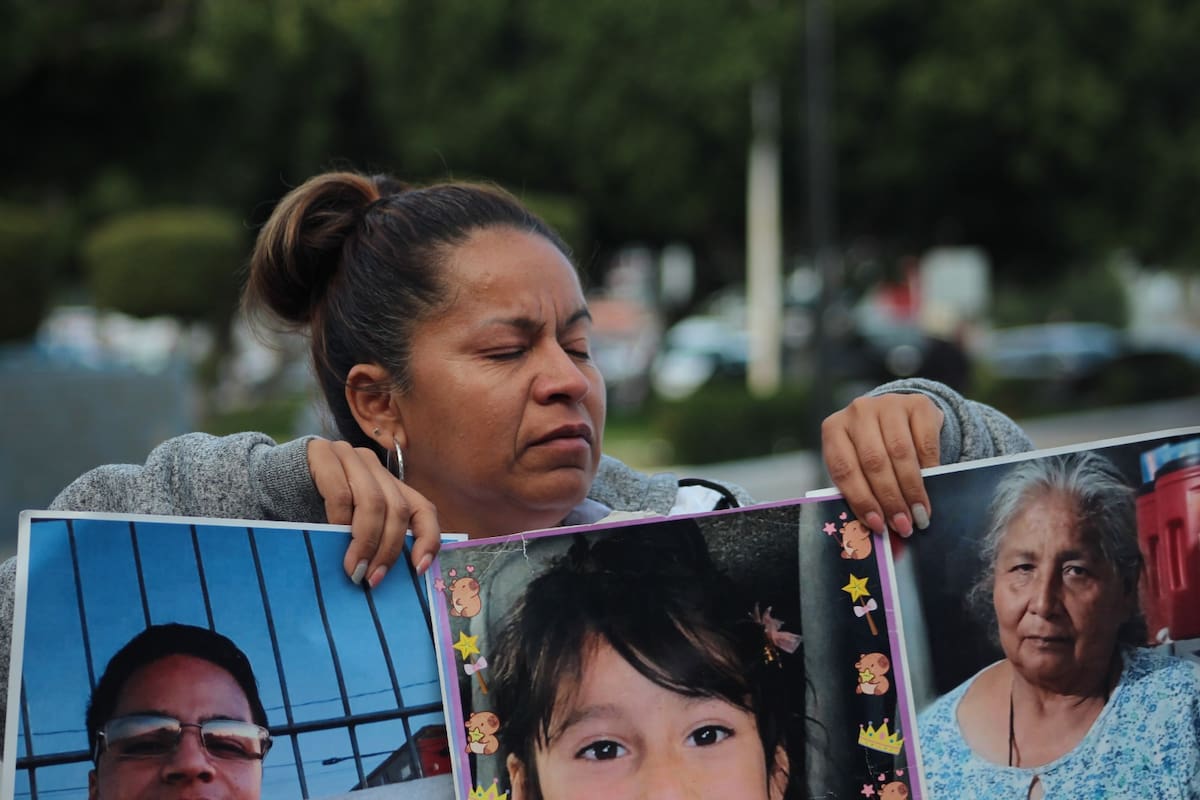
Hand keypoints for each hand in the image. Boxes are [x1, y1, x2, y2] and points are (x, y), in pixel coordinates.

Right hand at [307, 438, 440, 585]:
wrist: (266, 482)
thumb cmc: (310, 512)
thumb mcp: (349, 526)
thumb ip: (372, 539)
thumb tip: (389, 576)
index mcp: (388, 483)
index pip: (422, 509)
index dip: (428, 539)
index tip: (419, 569)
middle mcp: (373, 466)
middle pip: (398, 510)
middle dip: (389, 549)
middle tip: (373, 579)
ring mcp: (349, 455)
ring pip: (374, 502)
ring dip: (366, 541)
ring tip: (355, 570)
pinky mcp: (323, 453)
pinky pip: (340, 493)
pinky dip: (341, 521)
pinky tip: (334, 538)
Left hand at [821, 393, 943, 535]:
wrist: (902, 417)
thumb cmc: (874, 451)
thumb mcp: (860, 466)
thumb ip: (863, 490)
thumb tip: (876, 528)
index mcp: (834, 429)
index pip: (844, 468)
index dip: (861, 499)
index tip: (877, 525)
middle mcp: (858, 412)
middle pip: (873, 462)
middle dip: (890, 499)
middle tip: (903, 525)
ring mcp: (888, 404)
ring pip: (899, 452)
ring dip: (911, 489)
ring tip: (920, 515)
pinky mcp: (917, 403)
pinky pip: (924, 441)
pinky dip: (929, 468)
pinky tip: (931, 488)